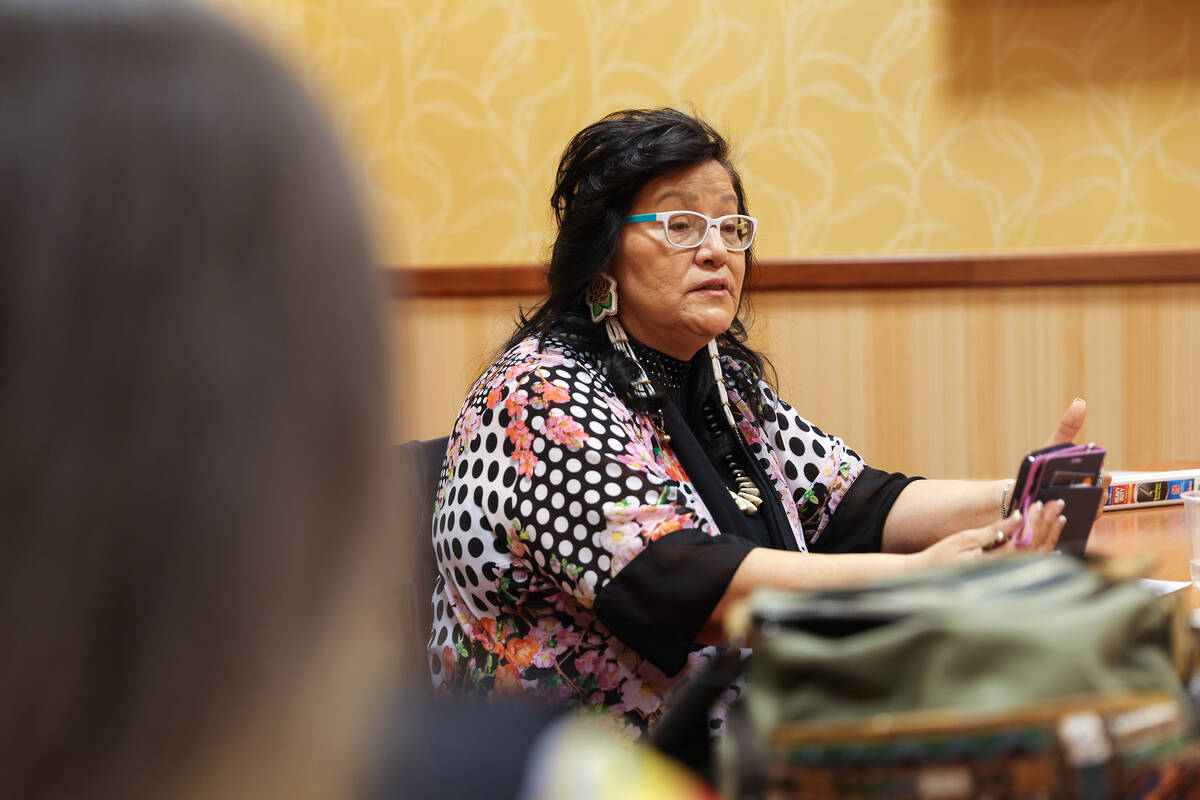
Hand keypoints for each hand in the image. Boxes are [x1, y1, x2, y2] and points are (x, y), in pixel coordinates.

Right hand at [916, 499, 1066, 566]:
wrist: (928, 576)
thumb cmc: (942, 556)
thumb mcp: (965, 539)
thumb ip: (994, 530)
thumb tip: (1017, 518)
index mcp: (996, 561)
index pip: (1024, 539)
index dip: (1035, 520)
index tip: (1040, 503)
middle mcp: (1006, 570)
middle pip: (1036, 547)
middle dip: (1047, 524)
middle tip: (1057, 504)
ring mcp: (1007, 573)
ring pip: (1036, 555)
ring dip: (1049, 535)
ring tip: (1058, 518)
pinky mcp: (1005, 573)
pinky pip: (1030, 563)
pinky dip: (1043, 551)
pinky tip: (1053, 544)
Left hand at [1042, 397, 1108, 520]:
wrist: (1021, 494)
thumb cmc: (1043, 468)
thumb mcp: (1053, 448)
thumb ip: (1067, 428)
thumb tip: (1080, 403)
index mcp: (1090, 477)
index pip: (1106, 479)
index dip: (1103, 479)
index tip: (1097, 475)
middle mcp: (1091, 497)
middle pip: (1103, 498)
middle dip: (1097, 495)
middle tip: (1084, 492)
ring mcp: (1082, 514)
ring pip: (1093, 515)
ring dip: (1086, 511)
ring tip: (1071, 505)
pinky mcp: (1070, 527)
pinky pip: (1078, 527)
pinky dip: (1073, 523)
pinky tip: (1062, 519)